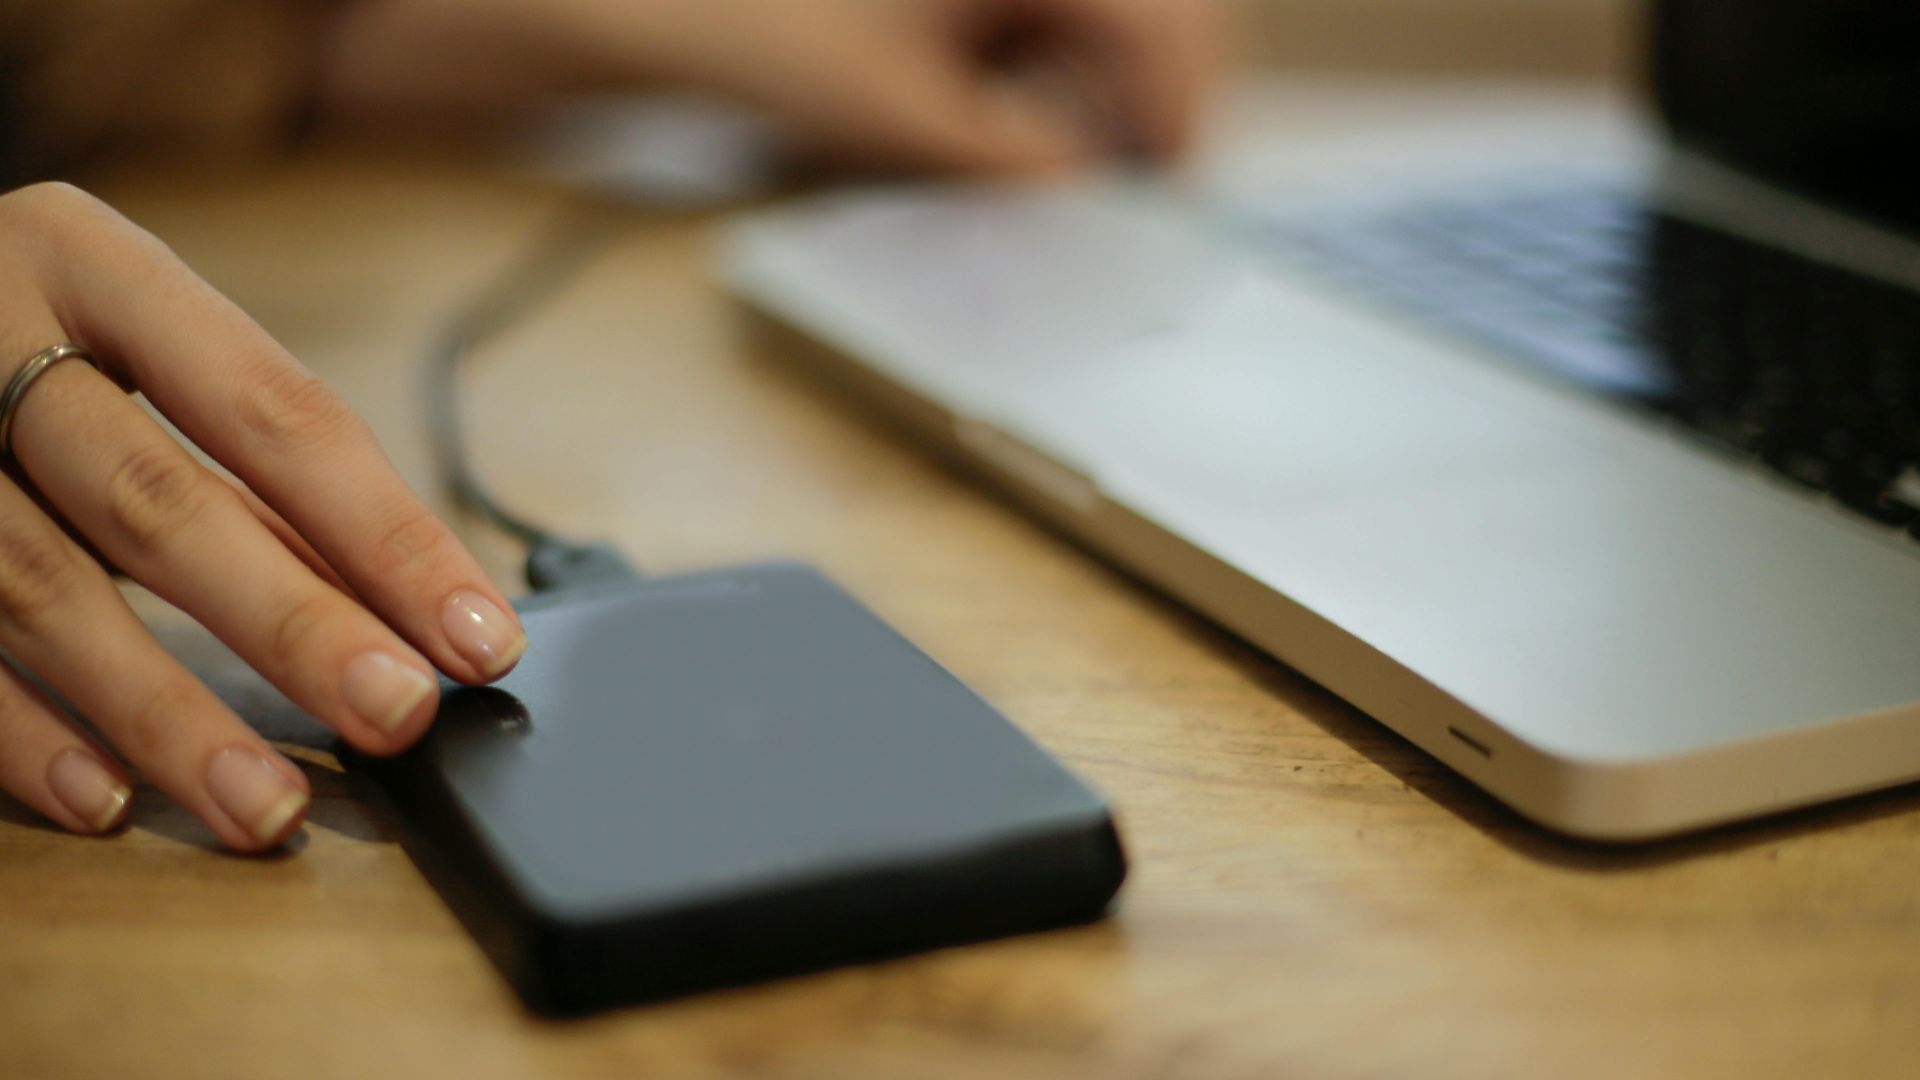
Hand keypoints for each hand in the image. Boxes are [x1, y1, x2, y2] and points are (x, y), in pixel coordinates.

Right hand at [0, 183, 525, 851]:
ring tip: (266, 804)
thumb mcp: (133, 346)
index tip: (479, 634)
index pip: (278, 412)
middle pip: (160, 503)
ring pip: (40, 588)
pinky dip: (22, 734)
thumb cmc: (25, 331)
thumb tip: (412, 608)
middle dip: (293, 625)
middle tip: (397, 714)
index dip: (388, 533)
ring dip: (166, 713)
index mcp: (94, 267)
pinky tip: (106, 799)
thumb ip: (249, 466)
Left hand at [323, 0, 1219, 174]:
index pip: (1162, 17)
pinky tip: (1016, 143)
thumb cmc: (756, 19)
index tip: (1171, 194)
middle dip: (1145, 105)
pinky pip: (1031, 25)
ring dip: (1092, 101)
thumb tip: (1084, 200)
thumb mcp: (894, 109)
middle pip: (1141, 13)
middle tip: (1134, 204)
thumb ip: (1006, 159)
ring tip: (1074, 187)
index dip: (1181, 109)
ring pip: (1088, 21)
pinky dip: (1037, 83)